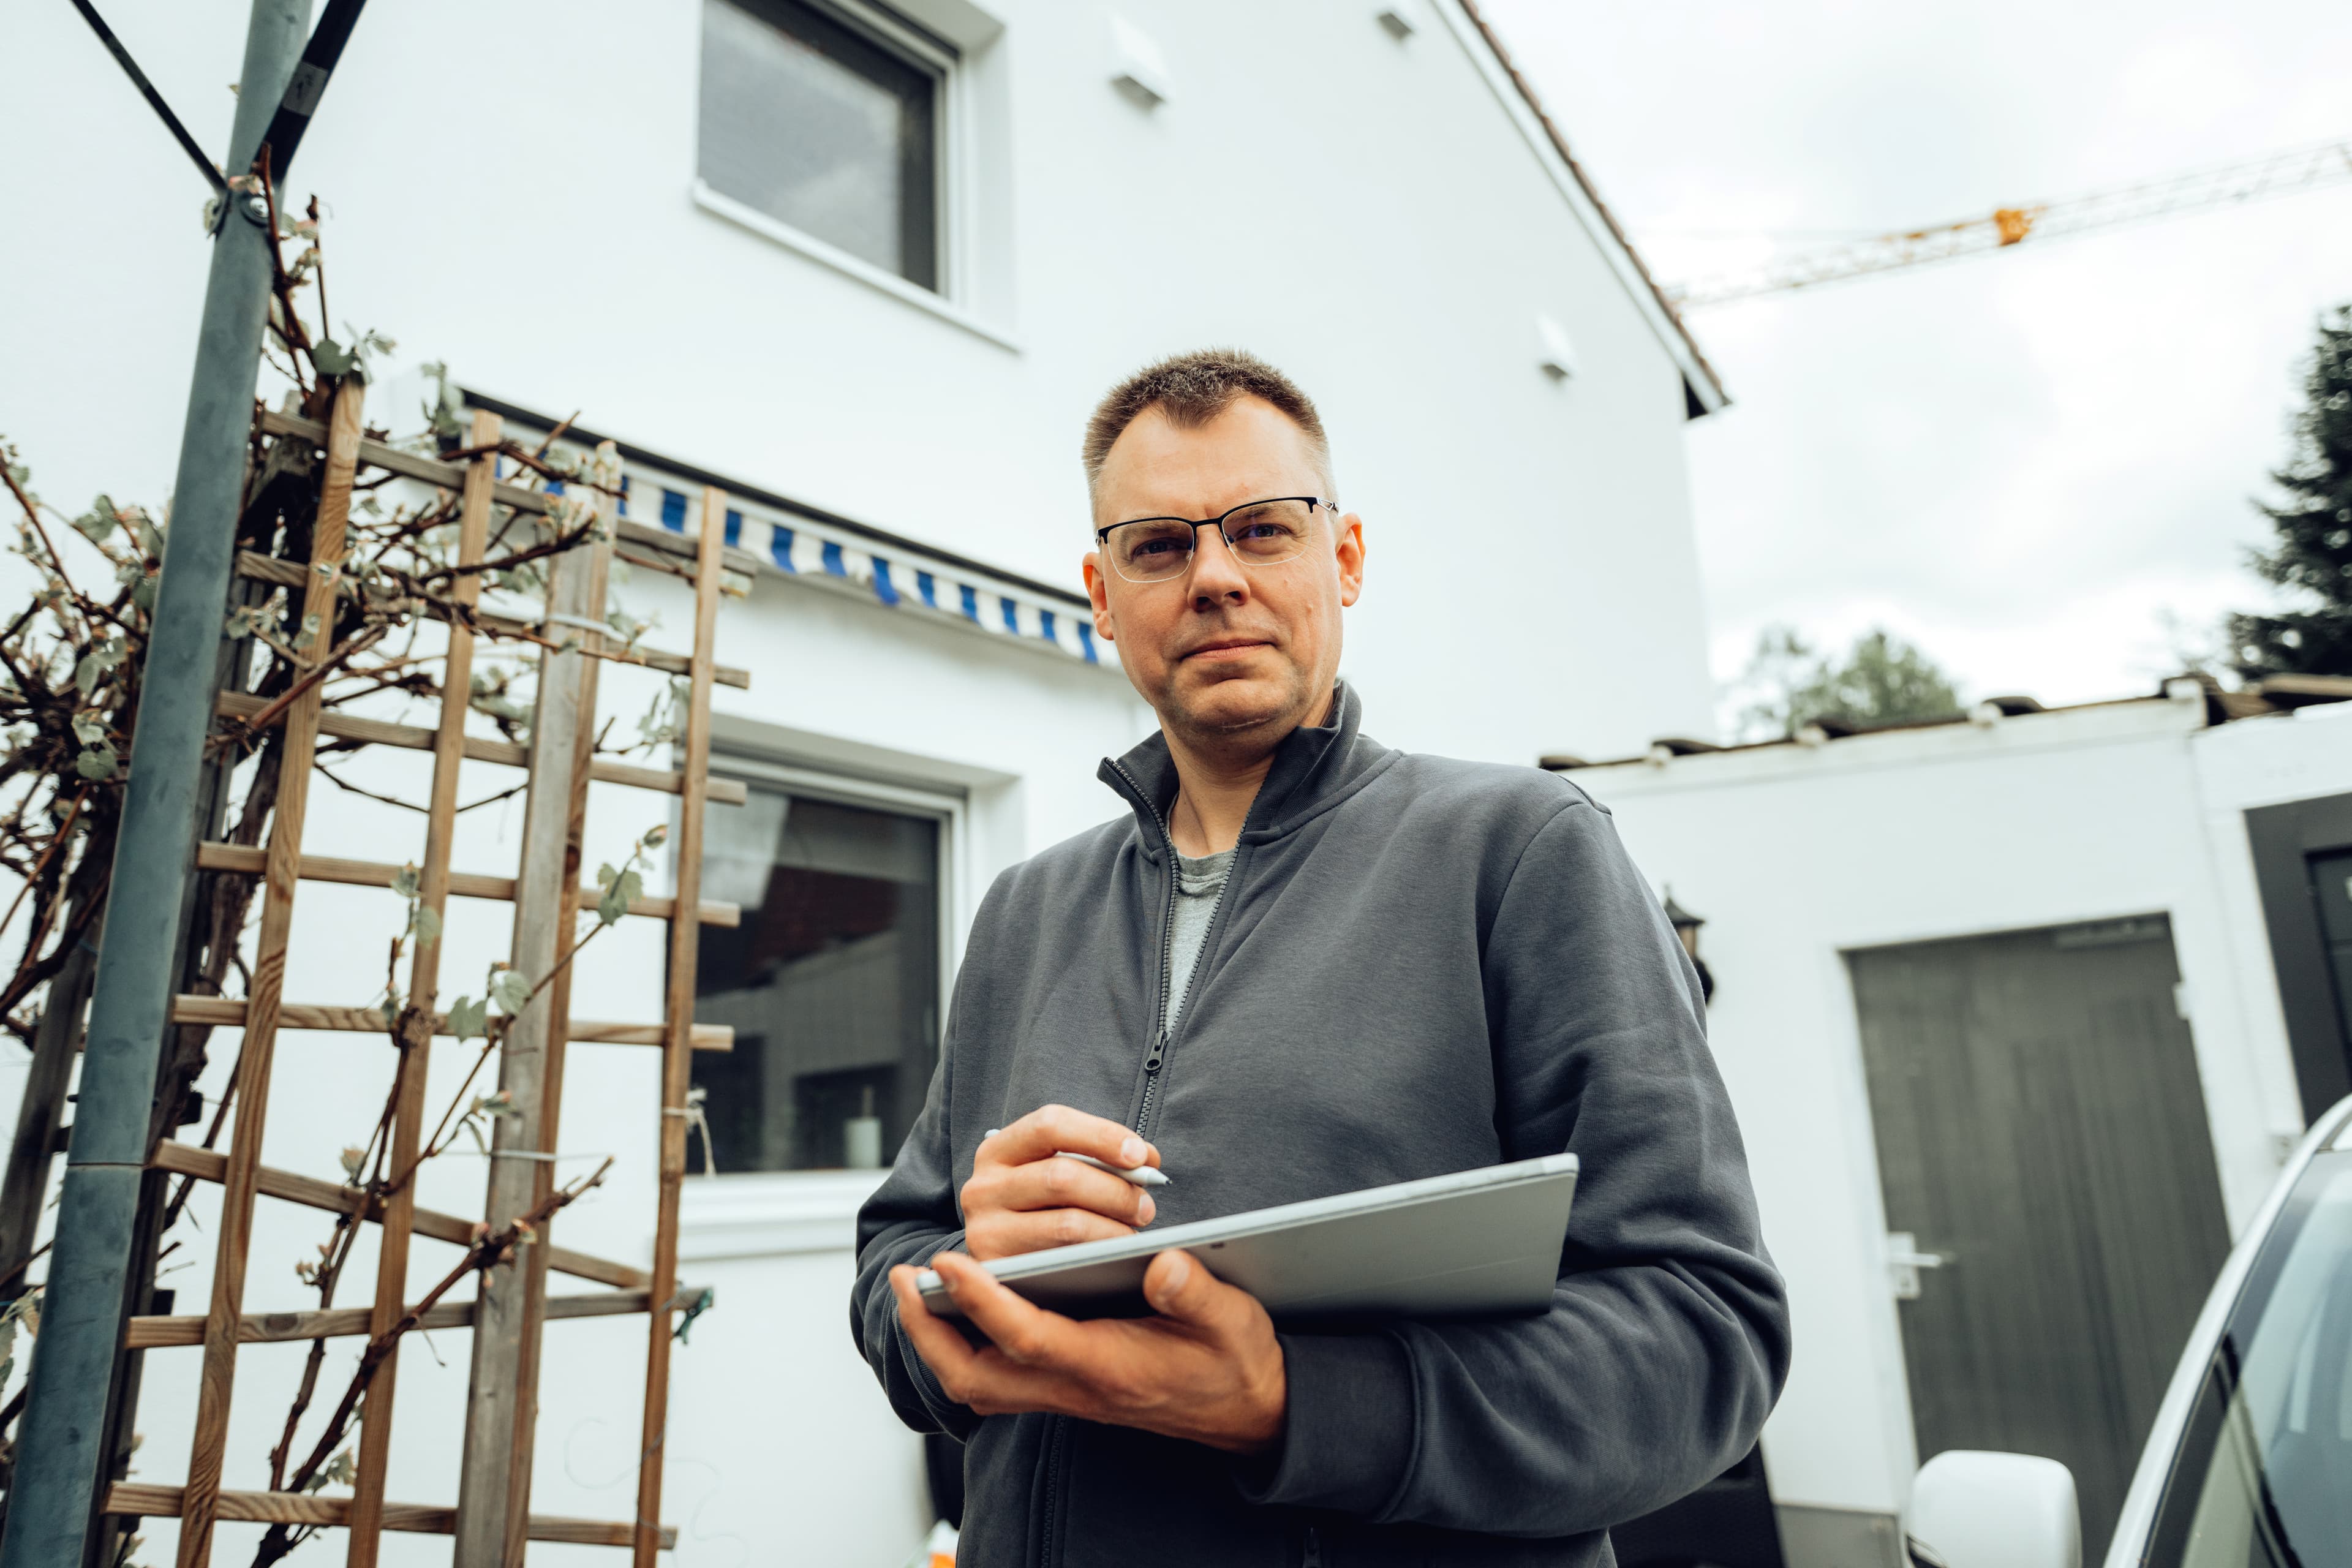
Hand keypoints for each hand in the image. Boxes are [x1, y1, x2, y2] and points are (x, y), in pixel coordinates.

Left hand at [889, 1247, 1286, 1453]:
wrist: (1250, 1413)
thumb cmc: (1237, 1362)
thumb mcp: (1234, 1320)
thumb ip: (1196, 1293)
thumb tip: (1161, 1262)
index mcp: (1112, 1368)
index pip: (1029, 1338)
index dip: (983, 1301)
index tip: (946, 1261)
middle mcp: (1078, 1387)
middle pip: (978, 1376)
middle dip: (931, 1331)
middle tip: (906, 1278)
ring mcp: (1068, 1393)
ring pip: (979, 1383)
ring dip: (939, 1341)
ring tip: (919, 1291)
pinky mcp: (1068, 1387)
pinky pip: (997, 1378)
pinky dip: (966, 1348)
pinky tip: (963, 1310)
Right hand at [960, 1105, 1160, 1261]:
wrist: (1002, 1263)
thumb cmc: (1040, 1208)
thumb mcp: (1055, 1172)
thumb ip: (1096, 1159)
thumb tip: (1146, 1159)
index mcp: (999, 1150)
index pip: (1050, 1125)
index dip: (1101, 1136)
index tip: (1140, 1155)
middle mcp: (983, 1187)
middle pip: (1062, 1177)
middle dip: (1116, 1191)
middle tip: (1146, 1206)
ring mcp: (985, 1231)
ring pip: (1067, 1223)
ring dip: (1114, 1228)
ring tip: (1134, 1232)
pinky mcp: (999, 1270)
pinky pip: (1062, 1261)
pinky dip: (1097, 1256)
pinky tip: (1112, 1256)